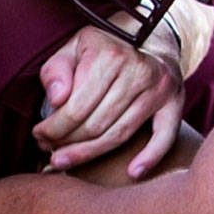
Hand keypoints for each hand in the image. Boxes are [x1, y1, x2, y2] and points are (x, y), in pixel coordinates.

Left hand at [35, 26, 183, 177]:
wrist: (149, 40)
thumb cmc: (102, 49)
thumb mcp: (73, 48)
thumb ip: (57, 70)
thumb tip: (56, 99)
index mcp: (109, 56)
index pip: (76, 107)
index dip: (53, 128)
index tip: (39, 136)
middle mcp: (138, 70)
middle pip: (96, 124)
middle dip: (68, 143)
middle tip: (50, 151)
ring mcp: (158, 89)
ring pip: (120, 135)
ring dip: (91, 154)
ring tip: (66, 160)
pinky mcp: (174, 103)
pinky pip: (164, 137)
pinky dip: (150, 157)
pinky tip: (132, 173)